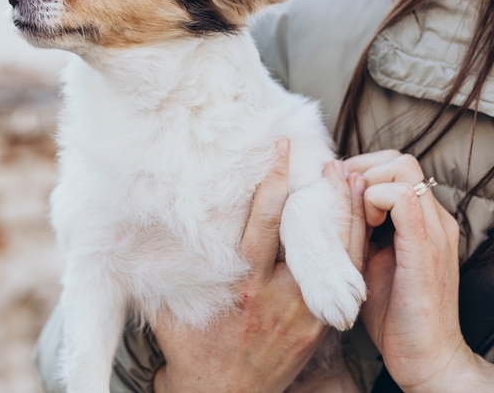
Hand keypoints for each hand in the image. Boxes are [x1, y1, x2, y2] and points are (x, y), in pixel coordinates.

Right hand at [152, 140, 366, 392]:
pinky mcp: (318, 329)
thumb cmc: (189, 346)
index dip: (273, 183)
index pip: (263, 223)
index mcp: (241, 286)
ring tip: (348, 182)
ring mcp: (303, 316)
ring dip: (345, 219)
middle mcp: (277, 298)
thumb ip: (164, 265)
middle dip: (321, 196)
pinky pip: (342, 284)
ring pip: (336, 260)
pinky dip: (350, 252)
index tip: (280, 151)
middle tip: (328, 160)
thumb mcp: (167, 304)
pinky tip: (356, 227)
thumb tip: (139, 224)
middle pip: (310, 238)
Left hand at [345, 150, 493, 392]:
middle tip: (340, 196)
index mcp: (422, 221)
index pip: (396, 167)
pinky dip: (375, 199)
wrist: (425, 355)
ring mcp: (433, 229)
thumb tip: (332, 200)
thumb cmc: (394, 313)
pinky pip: (402, 198)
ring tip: (355, 212)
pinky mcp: (426, 245)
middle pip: (400, 160)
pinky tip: (365, 224)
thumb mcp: (371, 259)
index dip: (362, 170)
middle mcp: (433, 219)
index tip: (336, 190)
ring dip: (368, 180)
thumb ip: (360, 228)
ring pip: (402, 169)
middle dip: (363, 168)